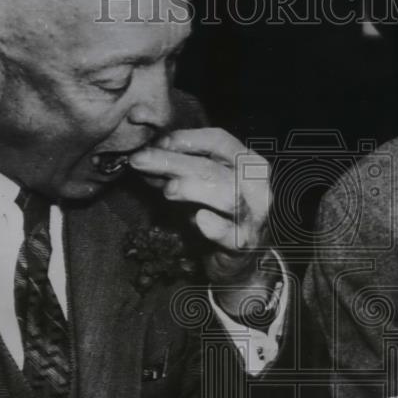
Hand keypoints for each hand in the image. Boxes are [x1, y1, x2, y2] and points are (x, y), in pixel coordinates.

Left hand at [128, 129, 276, 309]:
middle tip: (140, 159)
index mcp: (249, 165)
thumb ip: (180, 170)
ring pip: (227, 195)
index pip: (219, 141)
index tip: (156, 142)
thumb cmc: (221, 215)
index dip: (186, 139)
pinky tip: (201, 219)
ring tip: (168, 188)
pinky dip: (216, 226)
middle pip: (214, 167)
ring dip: (193, 188)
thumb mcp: (203, 186)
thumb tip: (146, 155)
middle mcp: (256, 187)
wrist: (243, 259)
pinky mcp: (244, 244)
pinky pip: (231, 234)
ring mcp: (253, 216)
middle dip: (174, 161)